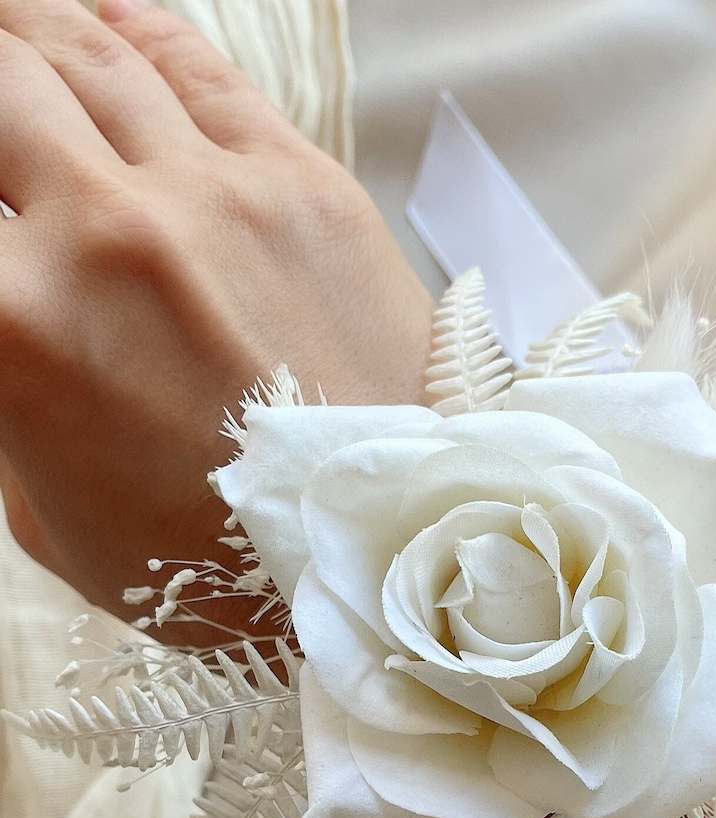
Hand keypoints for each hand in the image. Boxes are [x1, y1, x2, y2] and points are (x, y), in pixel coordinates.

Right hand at [0, 0, 431, 615]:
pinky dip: (134, 29)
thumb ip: (4, 399)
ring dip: (31, 34)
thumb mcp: (50, 517)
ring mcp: (213, 196)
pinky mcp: (303, 185)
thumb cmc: (214, 567)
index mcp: (18, 327)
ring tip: (18, 40)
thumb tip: (10, 317)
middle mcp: (106, 233)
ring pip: (86, 51)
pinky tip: (104, 23)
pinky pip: (196, 66)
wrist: (380, 558)